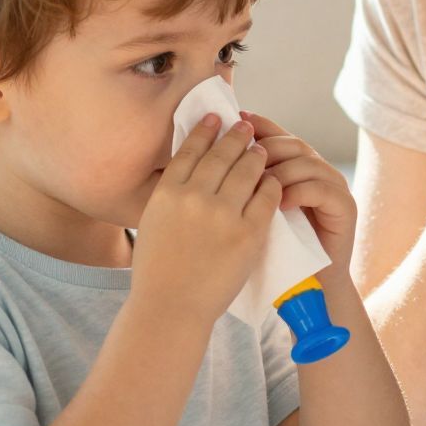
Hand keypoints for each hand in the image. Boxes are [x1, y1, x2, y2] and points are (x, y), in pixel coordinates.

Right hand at [132, 115, 281, 325]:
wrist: (171, 308)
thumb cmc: (158, 271)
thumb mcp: (152, 224)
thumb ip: (169, 198)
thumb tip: (186, 172)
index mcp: (167, 193)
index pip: (189, 150)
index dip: (205, 130)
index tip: (216, 118)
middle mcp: (194, 197)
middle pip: (221, 155)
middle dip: (236, 137)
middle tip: (246, 127)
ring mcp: (222, 214)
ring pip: (247, 171)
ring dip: (256, 156)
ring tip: (262, 150)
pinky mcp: (247, 233)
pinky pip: (266, 197)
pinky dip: (271, 184)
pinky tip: (274, 180)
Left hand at [242, 111, 357, 276]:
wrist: (307, 287)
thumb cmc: (271, 252)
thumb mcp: (250, 214)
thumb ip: (241, 185)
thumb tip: (210, 156)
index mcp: (294, 166)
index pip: (275, 135)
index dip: (256, 126)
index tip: (233, 121)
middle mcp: (317, 170)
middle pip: (291, 143)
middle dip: (265, 148)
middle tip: (243, 162)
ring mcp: (334, 186)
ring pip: (307, 163)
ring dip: (280, 172)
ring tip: (259, 188)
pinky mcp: (345, 207)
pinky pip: (322, 189)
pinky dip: (300, 192)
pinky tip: (281, 204)